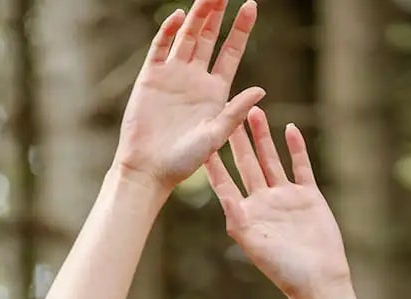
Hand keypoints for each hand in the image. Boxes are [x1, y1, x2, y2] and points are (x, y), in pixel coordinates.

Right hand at [115, 1, 264, 193]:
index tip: (252, 5)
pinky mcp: (151, 76)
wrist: (149, 169)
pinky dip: (169, 31)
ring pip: (187, 35)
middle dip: (217, 12)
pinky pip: (160, 47)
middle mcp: (195, 78)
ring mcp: (172, 75)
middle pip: (209, 36)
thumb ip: (235, 112)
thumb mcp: (215, 136)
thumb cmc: (184, 161)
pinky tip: (180, 17)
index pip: (231, 52)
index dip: (241, 29)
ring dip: (197, 14)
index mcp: (214, 91)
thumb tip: (261, 90)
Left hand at [203, 110, 351, 298]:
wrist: (318, 278)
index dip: (214, 162)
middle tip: (228, 110)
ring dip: (263, 137)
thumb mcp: (254, 242)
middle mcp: (263, 202)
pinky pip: (300, 166)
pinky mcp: (307, 196)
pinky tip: (290, 129)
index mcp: (246, 214)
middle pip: (247, 164)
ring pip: (271, 160)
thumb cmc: (283, 268)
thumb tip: (223, 195)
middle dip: (237, 139)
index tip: (201, 138)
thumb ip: (237, 217)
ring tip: (255, 111)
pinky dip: (295, 148)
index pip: (225, 182)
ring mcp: (285, 197)